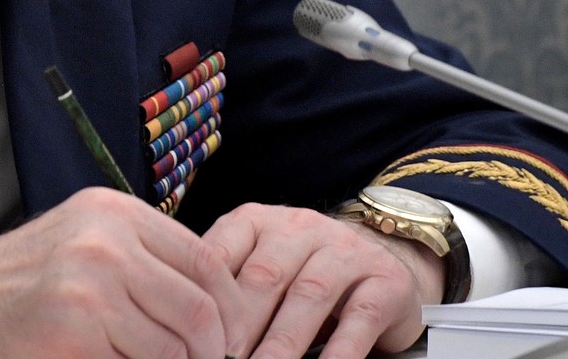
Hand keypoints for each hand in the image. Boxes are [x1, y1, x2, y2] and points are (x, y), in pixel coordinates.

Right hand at [0, 187, 244, 358]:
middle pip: (202, 310)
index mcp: (113, 212)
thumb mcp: (79, 246)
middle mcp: (107, 240)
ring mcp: (91, 286)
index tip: (224, 344)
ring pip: (177, 349)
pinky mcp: (74, 333)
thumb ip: (142, 263)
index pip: (208, 263)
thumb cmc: (11, 289)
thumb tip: (219, 313)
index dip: (226, 312)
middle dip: (208, 353)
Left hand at [203, 204, 443, 358]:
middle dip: (239, 327)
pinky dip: (340, 350)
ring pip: (309, 296)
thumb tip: (182, 331)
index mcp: (256, 222)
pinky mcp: (385, 280)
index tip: (190, 336)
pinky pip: (360, 316)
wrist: (384, 267)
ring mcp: (346, 250)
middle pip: (264, 277)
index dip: (204, 299)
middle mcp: (300, 228)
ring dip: (282, 342)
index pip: (221, 253)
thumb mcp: (261, 272)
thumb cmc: (302, 278)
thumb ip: (227, 291)